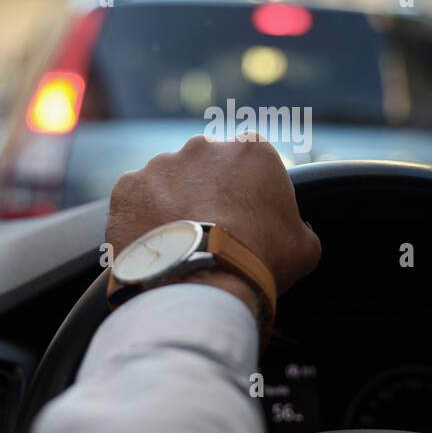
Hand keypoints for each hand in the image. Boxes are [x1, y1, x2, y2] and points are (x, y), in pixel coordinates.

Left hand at [106, 134, 321, 319]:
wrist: (201, 285)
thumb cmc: (260, 262)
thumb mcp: (304, 247)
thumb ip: (300, 226)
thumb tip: (297, 230)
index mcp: (252, 151)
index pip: (251, 162)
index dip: (247, 191)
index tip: (245, 217)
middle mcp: (204, 147)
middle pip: (206, 167)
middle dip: (207, 192)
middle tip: (210, 231)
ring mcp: (161, 164)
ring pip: (167, 182)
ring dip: (172, 205)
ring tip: (178, 245)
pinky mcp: (127, 187)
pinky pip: (135, 201)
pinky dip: (141, 220)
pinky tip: (154, 247)